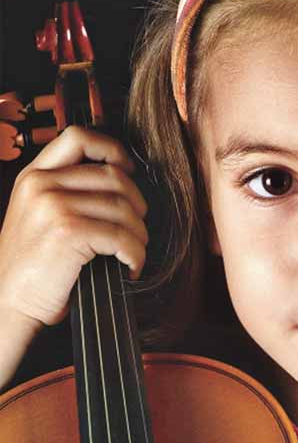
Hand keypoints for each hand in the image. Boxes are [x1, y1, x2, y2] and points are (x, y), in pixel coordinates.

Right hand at [0, 126, 147, 380]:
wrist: (7, 304)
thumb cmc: (31, 267)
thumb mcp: (38, 215)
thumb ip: (67, 191)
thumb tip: (124, 181)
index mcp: (34, 176)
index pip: (79, 137)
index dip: (113, 149)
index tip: (128, 171)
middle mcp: (41, 185)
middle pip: (114, 176)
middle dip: (137, 204)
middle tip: (137, 229)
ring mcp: (53, 206)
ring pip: (123, 207)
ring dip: (139, 234)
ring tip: (133, 252)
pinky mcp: (68, 232)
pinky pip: (122, 236)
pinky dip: (135, 254)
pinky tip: (130, 266)